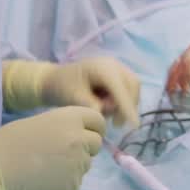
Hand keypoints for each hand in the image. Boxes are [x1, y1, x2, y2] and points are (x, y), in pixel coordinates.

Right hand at [0, 106, 105, 189]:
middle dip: (85, 147)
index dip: (92, 128)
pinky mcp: (71, 186)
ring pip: (86, 164)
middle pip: (96, 143)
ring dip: (75, 165)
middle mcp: (80, 139)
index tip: (84, 134)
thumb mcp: (41, 121)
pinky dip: (65, 182)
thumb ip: (65, 126)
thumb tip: (80, 134)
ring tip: (48, 165)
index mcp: (71, 118)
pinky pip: (75, 182)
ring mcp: (78, 164)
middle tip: (62, 152)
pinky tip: (45, 179)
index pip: (99, 121)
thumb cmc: (9, 141)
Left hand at [2, 58, 140, 125]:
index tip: (134, 125)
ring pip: (132, 87)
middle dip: (128, 105)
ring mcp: (116, 67)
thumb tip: (104, 113)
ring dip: (126, 103)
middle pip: (132, 85)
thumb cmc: (62, 88)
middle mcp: (112, 64)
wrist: (55, 79)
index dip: (127, 107)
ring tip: (107, 114)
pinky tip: (108, 107)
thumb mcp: (73, 99)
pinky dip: (123, 100)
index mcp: (101, 68)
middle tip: (115, 124)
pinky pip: (128, 87)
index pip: (120, 88)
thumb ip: (90, 106)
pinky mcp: (116, 74)